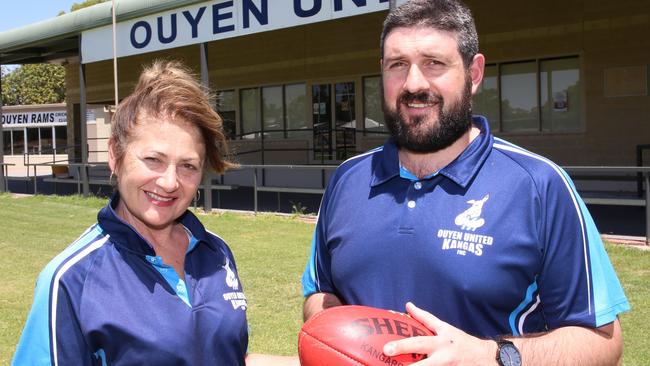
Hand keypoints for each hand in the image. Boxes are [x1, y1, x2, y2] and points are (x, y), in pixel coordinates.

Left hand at [382, 302, 496, 365]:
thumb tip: (408, 305)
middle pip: (422, 359)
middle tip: (389, 354)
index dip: (402, 343)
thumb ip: (425, 318)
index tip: (386, 348)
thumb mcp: (445, 328)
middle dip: (405, 359)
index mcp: (440, 341)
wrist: (485, 358)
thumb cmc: (460, 342)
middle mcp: (443, 356)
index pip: (419, 340)